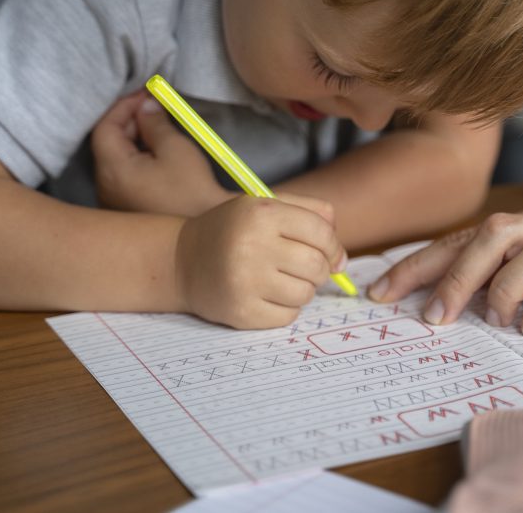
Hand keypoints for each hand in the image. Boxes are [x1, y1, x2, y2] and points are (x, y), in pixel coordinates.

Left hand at [91, 93, 232, 215]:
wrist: (206, 232)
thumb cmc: (193, 192)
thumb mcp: (176, 149)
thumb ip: (155, 123)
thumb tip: (146, 106)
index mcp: (113, 170)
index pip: (105, 127)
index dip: (124, 106)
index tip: (146, 94)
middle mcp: (106, 187)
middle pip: (108, 143)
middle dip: (129, 121)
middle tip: (155, 108)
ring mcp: (114, 201)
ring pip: (116, 159)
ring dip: (134, 140)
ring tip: (159, 129)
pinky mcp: (127, 209)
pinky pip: (124, 176)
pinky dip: (136, 158)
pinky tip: (157, 154)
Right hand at [176, 193, 347, 327]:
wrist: (182, 261)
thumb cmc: (234, 231)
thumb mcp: (266, 206)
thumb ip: (311, 213)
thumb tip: (340, 255)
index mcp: (261, 214)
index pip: (321, 232)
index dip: (334, 246)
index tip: (333, 256)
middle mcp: (252, 247)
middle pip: (317, 266)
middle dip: (320, 269)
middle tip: (305, 268)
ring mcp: (245, 282)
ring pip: (306, 294)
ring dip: (302, 289)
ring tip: (282, 279)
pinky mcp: (241, 312)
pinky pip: (288, 316)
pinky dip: (286, 308)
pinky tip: (268, 295)